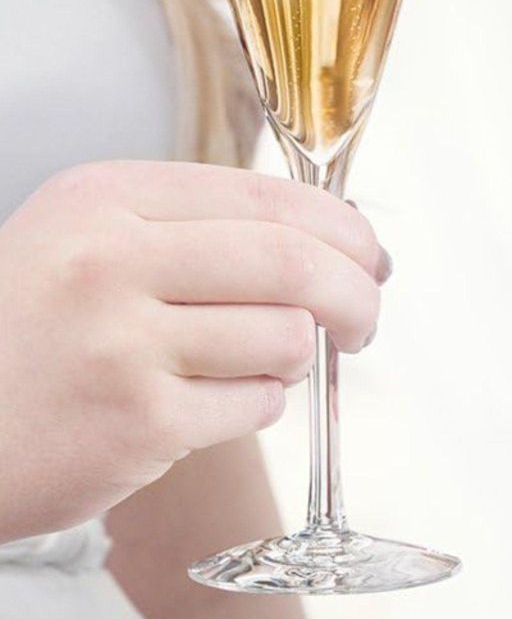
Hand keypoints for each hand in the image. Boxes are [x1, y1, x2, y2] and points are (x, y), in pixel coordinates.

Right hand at [0, 160, 386, 542]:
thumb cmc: (33, 330)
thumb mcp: (90, 239)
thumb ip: (197, 228)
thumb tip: (331, 240)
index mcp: (109, 197)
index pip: (269, 197)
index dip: (343, 228)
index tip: (370, 255)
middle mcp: (113, 258)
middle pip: (293, 262)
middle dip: (356, 292)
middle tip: (367, 317)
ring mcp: (122, 342)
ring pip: (284, 337)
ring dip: (295, 357)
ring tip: (256, 364)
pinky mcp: (135, 421)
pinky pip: (254, 404)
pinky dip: (258, 403)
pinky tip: (212, 402)